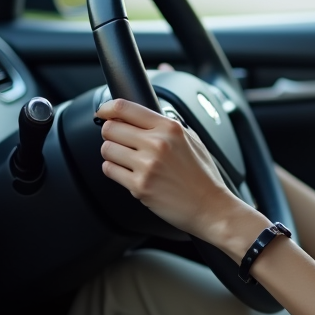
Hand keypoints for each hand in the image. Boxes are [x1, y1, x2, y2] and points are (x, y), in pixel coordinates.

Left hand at [96, 99, 258, 247]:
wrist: (210, 206)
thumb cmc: (203, 176)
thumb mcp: (193, 140)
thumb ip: (168, 126)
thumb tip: (142, 117)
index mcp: (170, 128)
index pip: (125, 108)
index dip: (107, 108)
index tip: (103, 112)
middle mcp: (157, 143)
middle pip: (110, 128)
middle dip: (111, 134)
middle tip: (120, 141)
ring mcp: (147, 165)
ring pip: (106, 149)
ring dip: (112, 154)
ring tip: (127, 160)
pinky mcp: (139, 186)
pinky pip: (109, 170)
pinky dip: (115, 170)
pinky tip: (129, 173)